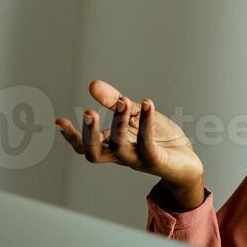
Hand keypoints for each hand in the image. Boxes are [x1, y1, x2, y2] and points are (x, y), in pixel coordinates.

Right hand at [56, 80, 204, 206]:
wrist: (187, 161)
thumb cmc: (158, 139)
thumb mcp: (134, 115)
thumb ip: (114, 101)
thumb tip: (92, 85)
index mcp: (111, 145)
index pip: (84, 146)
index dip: (71, 136)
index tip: (59, 121)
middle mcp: (120, 154)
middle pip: (94, 153)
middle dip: (89, 134)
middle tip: (89, 113)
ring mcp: (136, 159)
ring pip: (120, 146)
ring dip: (119, 123)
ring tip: (123, 101)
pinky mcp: (155, 161)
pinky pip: (147, 143)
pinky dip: (146, 122)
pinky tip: (147, 104)